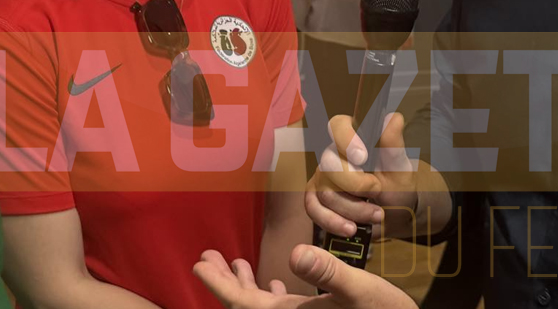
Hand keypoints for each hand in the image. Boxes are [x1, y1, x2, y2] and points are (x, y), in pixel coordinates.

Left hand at [193, 246, 417, 308]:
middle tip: (206, 257)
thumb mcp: (359, 290)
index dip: (218, 284)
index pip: (243, 304)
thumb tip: (295, 253)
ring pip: (262, 306)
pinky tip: (274, 281)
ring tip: (233, 262)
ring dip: (245, 284)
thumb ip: (328, 272)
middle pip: (246, 305)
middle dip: (225, 280)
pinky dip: (270, 293)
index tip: (198, 264)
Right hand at [306, 113, 417, 240]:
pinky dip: (332, 221)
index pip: (338, 126)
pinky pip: (312, 208)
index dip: (346, 140)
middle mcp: (333, 154)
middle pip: (329, 165)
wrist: (394, 215)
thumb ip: (394, 145)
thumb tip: (394, 118)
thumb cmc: (397, 186)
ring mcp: (322, 177)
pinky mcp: (315, 198)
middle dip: (356, 186)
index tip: (362, 157)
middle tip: (378, 193)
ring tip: (375, 215)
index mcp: (353, 139)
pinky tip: (350, 228)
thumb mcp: (401, 168)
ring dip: (353, 210)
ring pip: (324, 192)